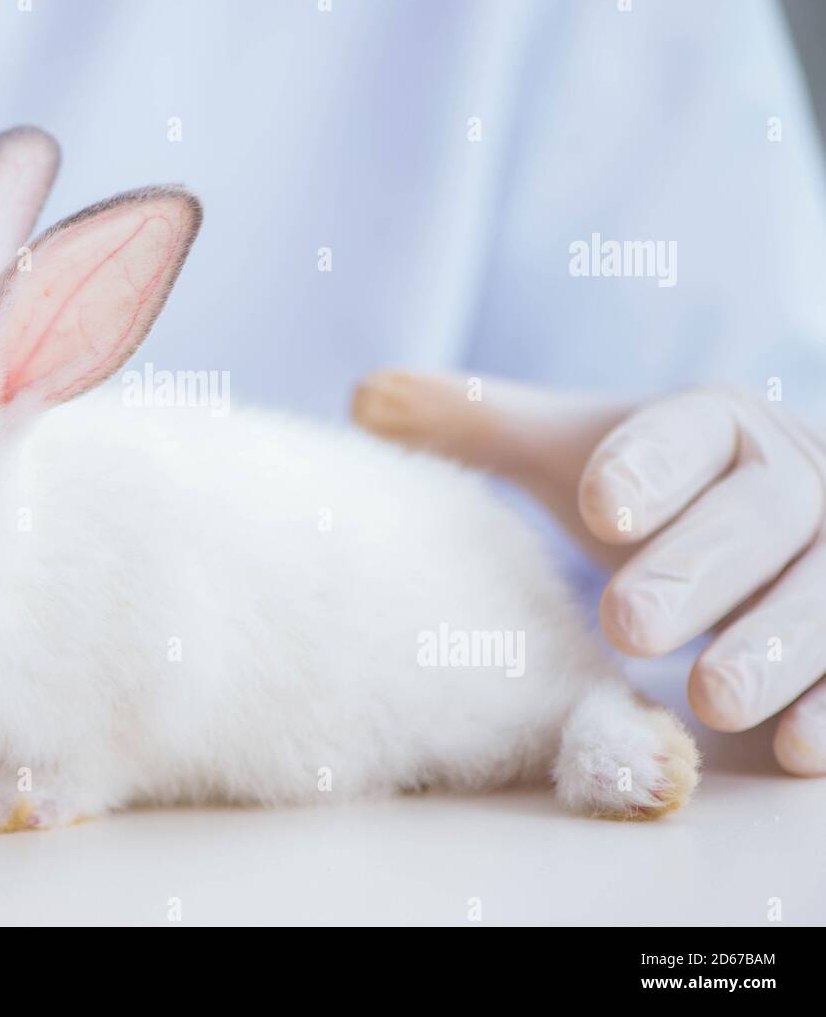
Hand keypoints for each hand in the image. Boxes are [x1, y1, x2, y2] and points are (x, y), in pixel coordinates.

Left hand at [352, 371, 825, 775]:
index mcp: (713, 427)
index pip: (690, 431)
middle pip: (761, 516)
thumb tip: (363, 396)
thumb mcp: (575, 453)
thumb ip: (480, 426)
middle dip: (698, 569)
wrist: (773, 520)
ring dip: (774, 645)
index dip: (649, 465)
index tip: (597, 507)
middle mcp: (791, 480)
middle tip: (626, 623)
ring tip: (710, 697)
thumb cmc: (660, 491)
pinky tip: (796, 749)